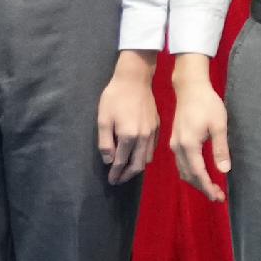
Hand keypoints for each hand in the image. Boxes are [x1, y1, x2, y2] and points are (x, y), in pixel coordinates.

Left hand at [95, 52, 161, 184]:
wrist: (135, 79)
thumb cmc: (115, 97)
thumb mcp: (103, 119)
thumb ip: (105, 142)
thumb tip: (109, 160)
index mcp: (129, 136)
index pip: (121, 162)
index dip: (115, 173)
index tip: (111, 181)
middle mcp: (143, 137)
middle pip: (137, 165)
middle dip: (127, 175)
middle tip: (118, 180)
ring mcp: (152, 132)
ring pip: (147, 158)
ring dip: (137, 168)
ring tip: (127, 171)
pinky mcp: (157, 126)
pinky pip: (152, 148)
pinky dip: (145, 156)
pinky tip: (138, 155)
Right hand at [169, 53, 230, 203]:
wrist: (190, 88)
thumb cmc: (207, 104)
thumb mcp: (219, 125)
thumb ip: (221, 149)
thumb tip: (224, 171)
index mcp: (189, 145)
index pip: (198, 173)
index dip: (207, 187)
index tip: (218, 197)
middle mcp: (178, 148)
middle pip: (188, 175)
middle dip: (202, 188)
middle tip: (218, 197)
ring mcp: (174, 144)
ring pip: (183, 171)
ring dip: (196, 182)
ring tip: (211, 189)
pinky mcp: (175, 141)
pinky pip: (181, 163)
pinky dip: (191, 173)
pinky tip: (201, 175)